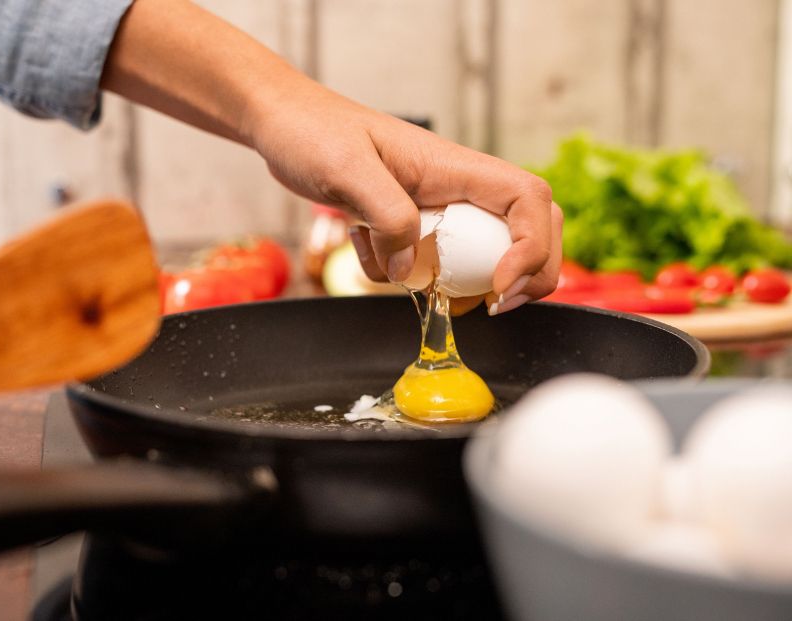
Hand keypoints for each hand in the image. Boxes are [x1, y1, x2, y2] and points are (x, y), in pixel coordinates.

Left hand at [247, 90, 561, 315]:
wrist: (283, 125)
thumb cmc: (313, 131)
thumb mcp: (347, 170)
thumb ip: (388, 217)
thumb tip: (411, 270)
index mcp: (455, 167)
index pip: (527, 201)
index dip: (531, 247)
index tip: (500, 285)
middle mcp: (455, 188)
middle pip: (526, 229)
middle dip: (526, 272)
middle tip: (496, 304)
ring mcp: (436, 208)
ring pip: (480, 254)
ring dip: (455, 282)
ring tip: (410, 279)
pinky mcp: (410, 225)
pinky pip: (426, 263)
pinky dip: (402, 274)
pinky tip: (364, 248)